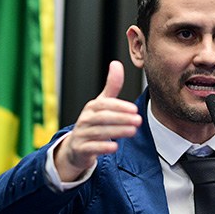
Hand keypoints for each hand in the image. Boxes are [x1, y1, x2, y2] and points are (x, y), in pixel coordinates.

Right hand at [53, 61, 141, 181]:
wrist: (76, 147)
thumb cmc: (92, 123)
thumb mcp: (101, 104)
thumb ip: (111, 86)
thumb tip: (116, 63)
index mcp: (91, 107)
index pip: (104, 104)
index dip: (119, 106)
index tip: (134, 109)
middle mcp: (85, 120)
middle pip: (103, 118)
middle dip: (121, 118)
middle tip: (138, 120)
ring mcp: (82, 134)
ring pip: (100, 132)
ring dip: (117, 131)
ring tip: (132, 131)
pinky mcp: (81, 149)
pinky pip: (92, 147)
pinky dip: (103, 147)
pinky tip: (115, 146)